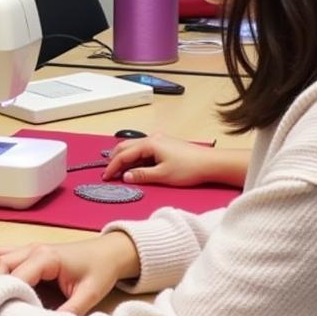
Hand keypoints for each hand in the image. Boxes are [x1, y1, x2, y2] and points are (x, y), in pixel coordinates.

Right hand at [0, 233, 139, 315]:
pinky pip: (1, 256)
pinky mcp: (27, 253)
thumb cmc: (100, 270)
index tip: (1, 315)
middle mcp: (32, 249)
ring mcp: (28, 248)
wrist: (109, 253)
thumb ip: (71, 311)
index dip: (5, 294)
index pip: (15, 274)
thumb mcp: (90, 294)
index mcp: (46, 257)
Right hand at [102, 133, 247, 187]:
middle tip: (108, 172)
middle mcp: (152, 138)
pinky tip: (135, 164)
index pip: (124, 155)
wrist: (211, 163)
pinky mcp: (165, 144)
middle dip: (115, 159)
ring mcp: (159, 139)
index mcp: (149, 144)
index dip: (112, 166)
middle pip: (126, 146)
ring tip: (118, 169)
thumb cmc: (189, 169)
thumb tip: (125, 176)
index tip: (105, 177)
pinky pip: (143, 148)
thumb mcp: (163, 175)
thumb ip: (142, 175)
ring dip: (124, 157)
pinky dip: (134, 156)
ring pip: (134, 146)